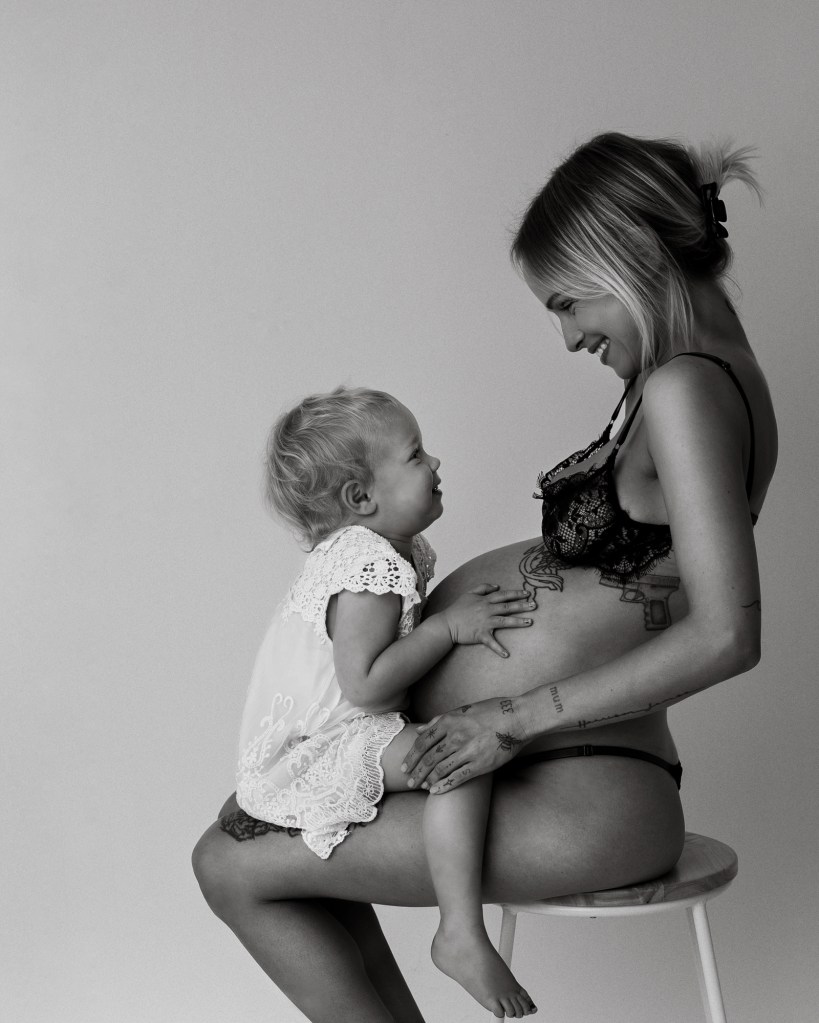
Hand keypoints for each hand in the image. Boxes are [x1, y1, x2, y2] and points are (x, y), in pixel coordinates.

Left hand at [401, 697, 530, 792]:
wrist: (518, 718)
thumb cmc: (492, 711)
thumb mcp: (463, 709)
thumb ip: (440, 720)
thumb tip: (420, 729)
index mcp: (450, 721)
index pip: (423, 741)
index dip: (412, 755)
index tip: (405, 765)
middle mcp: (455, 736)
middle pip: (428, 757)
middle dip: (416, 770)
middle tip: (408, 780)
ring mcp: (467, 751)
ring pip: (439, 769)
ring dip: (426, 779)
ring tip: (418, 786)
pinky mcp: (480, 764)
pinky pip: (457, 777)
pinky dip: (444, 785)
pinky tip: (435, 791)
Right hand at [441, 584, 535, 657]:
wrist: (446, 624)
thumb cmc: (458, 608)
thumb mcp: (469, 593)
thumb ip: (483, 587)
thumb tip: (497, 586)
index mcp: (484, 600)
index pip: (503, 595)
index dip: (516, 593)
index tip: (528, 593)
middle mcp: (486, 610)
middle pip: (507, 607)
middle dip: (522, 605)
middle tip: (535, 605)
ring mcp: (484, 623)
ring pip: (504, 621)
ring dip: (518, 622)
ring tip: (530, 622)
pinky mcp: (480, 635)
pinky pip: (491, 643)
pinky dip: (499, 649)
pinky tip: (507, 655)